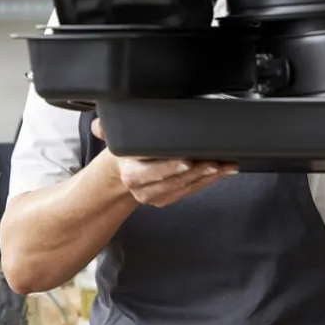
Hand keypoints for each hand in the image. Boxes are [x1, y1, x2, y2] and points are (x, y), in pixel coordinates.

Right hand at [91, 118, 238, 207]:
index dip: (171, 166)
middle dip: (198, 171)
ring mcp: (158, 196)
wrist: (121, 176)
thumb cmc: (125, 154)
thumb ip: (108, 130)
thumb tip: (99, 125)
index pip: (153, 170)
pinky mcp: (170, 199)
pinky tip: (222, 171)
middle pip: (175, 179)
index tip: (188, 160)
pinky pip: (192, 190)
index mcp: (131, 174)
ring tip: (226, 165)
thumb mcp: (115, 142)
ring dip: (209, 176)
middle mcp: (145, 189)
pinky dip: (208, 181)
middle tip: (216, 161)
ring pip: (187, 186)